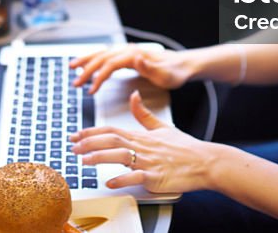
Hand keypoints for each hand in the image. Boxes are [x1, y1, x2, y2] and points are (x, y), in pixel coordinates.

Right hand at [69, 45, 194, 94]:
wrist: (183, 65)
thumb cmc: (174, 73)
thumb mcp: (165, 74)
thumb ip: (149, 66)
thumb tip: (135, 57)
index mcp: (134, 55)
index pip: (110, 65)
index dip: (98, 77)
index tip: (90, 90)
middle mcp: (129, 51)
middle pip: (102, 57)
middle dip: (86, 70)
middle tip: (75, 83)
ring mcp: (128, 52)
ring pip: (102, 54)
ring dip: (87, 60)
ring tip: (72, 67)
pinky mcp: (128, 56)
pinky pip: (107, 55)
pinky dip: (95, 58)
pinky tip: (88, 63)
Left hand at [71, 91, 215, 193]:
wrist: (205, 162)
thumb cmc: (184, 147)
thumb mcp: (162, 126)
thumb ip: (143, 114)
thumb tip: (134, 95)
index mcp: (141, 136)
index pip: (111, 130)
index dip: (91, 132)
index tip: (76, 135)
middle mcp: (143, 147)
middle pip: (111, 141)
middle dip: (89, 143)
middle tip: (72, 146)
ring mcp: (149, 161)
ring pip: (120, 155)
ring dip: (100, 157)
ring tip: (84, 160)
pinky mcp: (156, 176)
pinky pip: (136, 177)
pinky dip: (122, 179)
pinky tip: (109, 182)